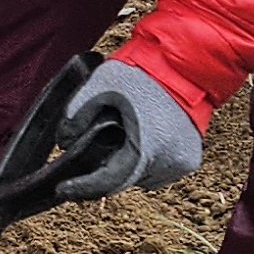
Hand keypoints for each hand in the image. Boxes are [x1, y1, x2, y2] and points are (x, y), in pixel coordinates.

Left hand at [59, 59, 203, 198]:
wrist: (184, 64)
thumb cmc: (145, 72)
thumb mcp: (101, 83)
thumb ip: (77, 111)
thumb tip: (64, 140)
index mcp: (146, 149)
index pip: (109, 182)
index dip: (83, 187)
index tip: (63, 188)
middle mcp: (168, 163)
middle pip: (125, 180)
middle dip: (106, 169)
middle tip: (94, 147)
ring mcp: (182, 163)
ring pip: (142, 177)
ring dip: (128, 165)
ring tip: (121, 138)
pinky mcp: (190, 160)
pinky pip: (159, 171)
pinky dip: (146, 162)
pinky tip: (140, 140)